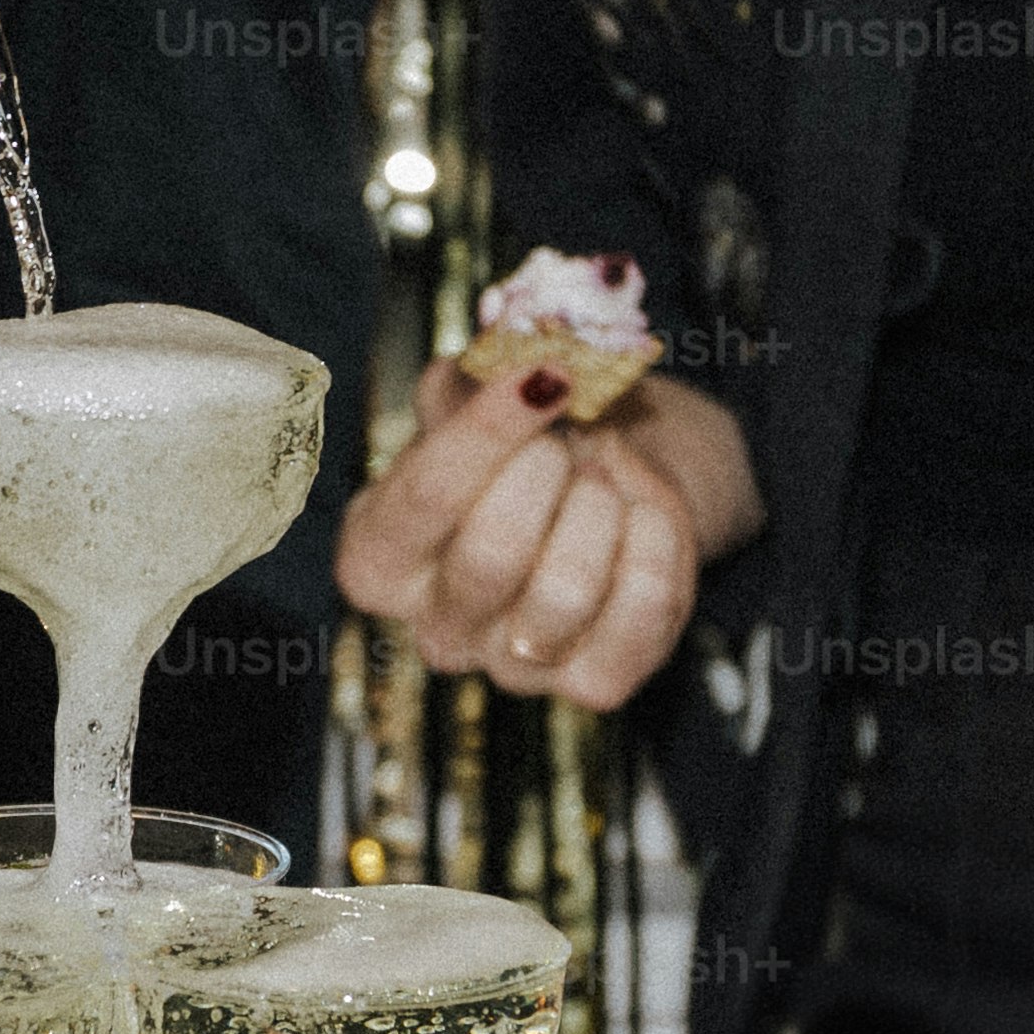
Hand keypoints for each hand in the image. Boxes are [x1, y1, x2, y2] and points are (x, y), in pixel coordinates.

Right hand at [334, 356, 760, 713]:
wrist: (615, 480)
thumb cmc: (531, 438)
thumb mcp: (485, 394)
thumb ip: (476, 375)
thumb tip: (508, 349)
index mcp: (378, 556)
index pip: (424, 497)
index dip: (487, 431)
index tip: (544, 375)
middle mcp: (434, 628)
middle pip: (490, 554)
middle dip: (549, 475)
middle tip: (569, 441)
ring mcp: (513, 669)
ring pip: (563, 594)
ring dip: (599, 510)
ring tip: (600, 480)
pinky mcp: (593, 684)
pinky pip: (638, 614)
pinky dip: (654, 545)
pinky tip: (640, 517)